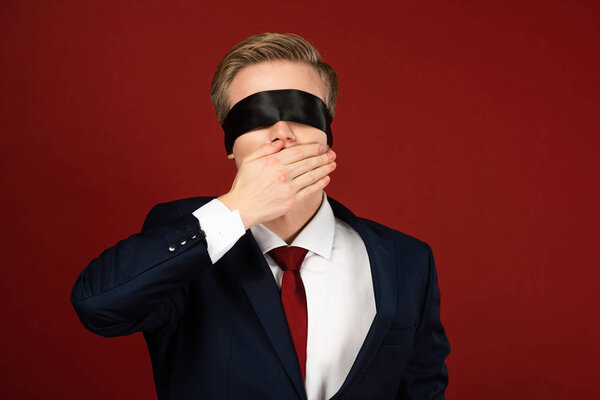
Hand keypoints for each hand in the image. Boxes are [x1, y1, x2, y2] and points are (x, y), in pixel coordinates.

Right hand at [218, 140, 336, 229]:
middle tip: (332, 154)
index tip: (323, 146)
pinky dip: (320, 184)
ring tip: (333, 164)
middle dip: (323, 157)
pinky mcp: (291, 201)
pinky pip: (309, 190)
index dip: (314, 148)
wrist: (242, 208)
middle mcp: (284, 173)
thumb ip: (265, 149)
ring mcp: (289, 188)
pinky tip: (326, 178)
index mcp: (274, 162)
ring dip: (324, 169)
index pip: (299, 151)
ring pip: (312, 175)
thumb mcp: (249, 161)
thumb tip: (281, 143)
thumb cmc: (244, 184)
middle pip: (308, 162)